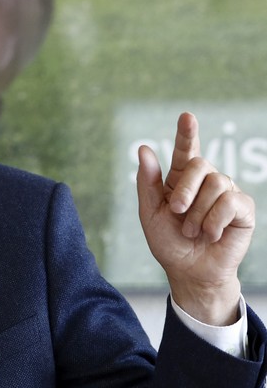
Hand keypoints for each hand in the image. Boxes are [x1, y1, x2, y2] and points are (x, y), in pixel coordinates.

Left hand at [136, 112, 254, 325]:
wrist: (189, 271)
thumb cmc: (169, 243)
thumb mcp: (150, 213)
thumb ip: (147, 182)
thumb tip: (144, 148)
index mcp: (182, 180)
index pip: (187, 151)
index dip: (187, 133)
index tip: (186, 116)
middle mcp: (207, 183)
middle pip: (201, 164)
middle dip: (185, 189)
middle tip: (176, 212)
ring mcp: (227, 194)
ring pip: (216, 183)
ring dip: (198, 212)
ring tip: (192, 231)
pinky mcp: (243, 210)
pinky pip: (231, 202)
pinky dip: (214, 221)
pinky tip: (211, 234)